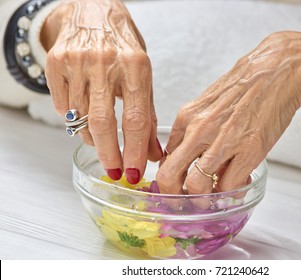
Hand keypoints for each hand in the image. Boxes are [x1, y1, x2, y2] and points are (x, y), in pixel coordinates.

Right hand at [43, 0, 162, 182]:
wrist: (92, 10)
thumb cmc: (123, 45)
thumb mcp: (144, 75)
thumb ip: (148, 115)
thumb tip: (152, 153)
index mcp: (136, 66)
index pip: (135, 119)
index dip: (134, 151)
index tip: (133, 172)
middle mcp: (105, 62)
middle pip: (103, 123)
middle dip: (109, 154)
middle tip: (114, 172)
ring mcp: (77, 61)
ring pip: (80, 117)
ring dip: (91, 137)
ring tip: (101, 138)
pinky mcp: (56, 62)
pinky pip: (61, 106)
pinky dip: (73, 118)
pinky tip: (83, 113)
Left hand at [157, 31, 300, 193]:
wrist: (277, 70)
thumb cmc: (245, 86)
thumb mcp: (208, 103)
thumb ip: (193, 129)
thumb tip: (187, 155)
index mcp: (188, 118)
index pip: (164, 158)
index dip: (170, 177)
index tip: (177, 185)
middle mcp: (200, 130)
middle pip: (169, 176)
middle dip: (174, 195)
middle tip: (185, 200)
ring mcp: (224, 141)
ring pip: (197, 187)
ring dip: (203, 199)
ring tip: (213, 196)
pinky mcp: (249, 151)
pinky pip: (229, 186)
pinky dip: (230, 192)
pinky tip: (236, 185)